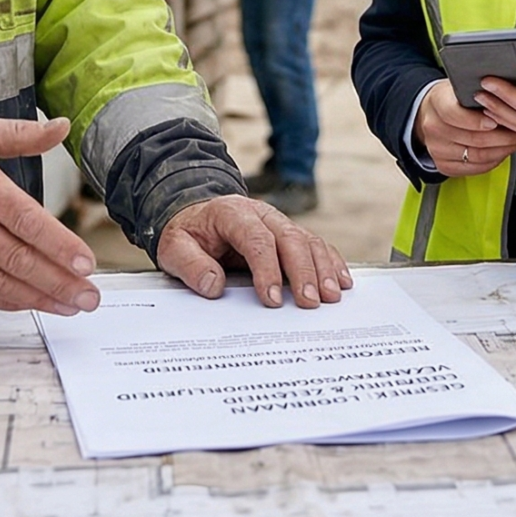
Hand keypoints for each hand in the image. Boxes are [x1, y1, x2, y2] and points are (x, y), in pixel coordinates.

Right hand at [0, 114, 99, 315]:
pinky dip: (3, 301)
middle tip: (89, 296)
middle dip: (58, 282)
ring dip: (37, 298)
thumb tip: (59, 127)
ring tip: (69, 305)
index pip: (25, 220)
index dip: (58, 245)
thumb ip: (19, 135)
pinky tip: (28, 304)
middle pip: (17, 258)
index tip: (85, 263)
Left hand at [157, 195, 352, 308]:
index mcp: (232, 213)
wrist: (197, 216)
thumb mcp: (174, 248)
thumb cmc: (188, 235)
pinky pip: (316, 245)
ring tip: (331, 296)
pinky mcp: (290, 234)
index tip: (271, 300)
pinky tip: (341, 280)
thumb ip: (191, 265)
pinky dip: (331, 261)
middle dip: (303, 271)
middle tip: (310, 302)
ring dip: (323, 268)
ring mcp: (279, 223)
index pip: (255, 239)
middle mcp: (261, 214)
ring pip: (308, 241)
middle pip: (290, 238)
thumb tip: (214, 286)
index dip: (266, 269)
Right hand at [413, 79, 515, 175]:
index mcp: (437, 102)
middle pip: (473, 138)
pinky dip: (495, 160)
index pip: (454, 114)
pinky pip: (476, 168)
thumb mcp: (462, 85)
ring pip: (478, 156)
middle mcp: (433, 128)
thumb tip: (509, 91)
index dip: (478, 120)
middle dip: (504, 136)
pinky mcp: (445, 166)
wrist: (433, 112)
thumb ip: (481, 89)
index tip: (498, 119)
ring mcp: (437, 149)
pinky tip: (505, 150)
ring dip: (504, 149)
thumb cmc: (454, 97)